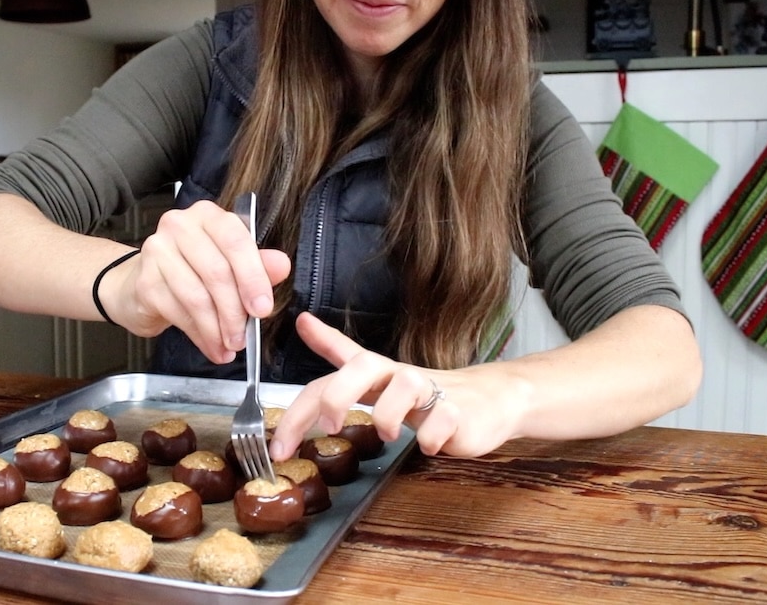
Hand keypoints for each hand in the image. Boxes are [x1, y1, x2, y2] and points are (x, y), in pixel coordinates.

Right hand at [107, 200, 290, 363]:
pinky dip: (199, 336)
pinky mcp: (145, 281)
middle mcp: (179, 226)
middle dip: (234, 312)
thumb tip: (281, 265)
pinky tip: (210, 346)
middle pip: (217, 272)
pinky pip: (179, 313)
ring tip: (228, 346)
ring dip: (217, 329)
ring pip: (197, 297)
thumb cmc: (192, 271)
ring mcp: (157, 251)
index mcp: (207, 215)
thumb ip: (257, 264)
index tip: (263, 308)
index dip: (252, 277)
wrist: (142, 286)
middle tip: (244, 338)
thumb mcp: (229, 265)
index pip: (235, 240)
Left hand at [269, 313, 527, 459]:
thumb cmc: (425, 392)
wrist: (490, 399)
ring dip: (388, 416)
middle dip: (337, 396)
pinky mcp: (460, 412)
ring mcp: (431, 392)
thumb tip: (303, 322)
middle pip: (363, 367)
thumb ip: (339, 352)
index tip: (276, 443)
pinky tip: (431, 445)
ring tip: (388, 434)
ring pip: (404, 388)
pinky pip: (443, 419)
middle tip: (329, 426)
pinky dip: (432, 437)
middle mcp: (398, 376)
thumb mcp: (376, 375)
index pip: (328, 379)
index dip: (299, 408)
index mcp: (374, 372)